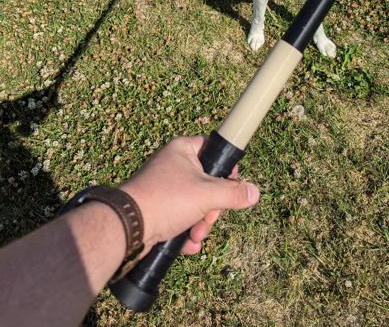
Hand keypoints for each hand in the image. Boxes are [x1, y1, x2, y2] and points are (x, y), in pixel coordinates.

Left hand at [120, 136, 258, 254]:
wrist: (127, 227)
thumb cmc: (165, 200)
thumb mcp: (206, 196)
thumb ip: (233, 194)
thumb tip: (254, 193)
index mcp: (183, 150)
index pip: (213, 149)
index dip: (226, 168)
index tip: (232, 185)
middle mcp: (173, 165)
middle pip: (207, 183)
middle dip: (212, 209)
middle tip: (208, 219)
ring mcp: (164, 187)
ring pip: (196, 203)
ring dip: (200, 224)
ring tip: (195, 236)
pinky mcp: (158, 208)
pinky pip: (181, 216)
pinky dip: (186, 231)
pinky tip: (187, 245)